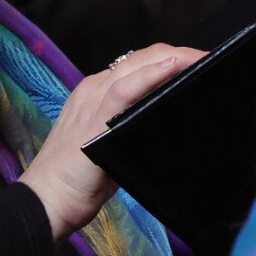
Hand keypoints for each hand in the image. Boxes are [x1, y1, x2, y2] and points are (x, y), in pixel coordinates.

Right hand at [19, 44, 204, 236]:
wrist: (46, 201)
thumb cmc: (77, 183)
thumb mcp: (111, 148)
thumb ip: (133, 131)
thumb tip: (166, 127)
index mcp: (96, 93)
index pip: (138, 66)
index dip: (169, 61)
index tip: (198, 66)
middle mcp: (93, 89)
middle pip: (141, 59)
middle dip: (178, 55)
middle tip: (210, 61)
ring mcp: (92, 100)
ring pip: (135, 65)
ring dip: (172, 59)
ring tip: (201, 60)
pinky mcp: (93, 118)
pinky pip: (124, 88)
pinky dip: (150, 75)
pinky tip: (172, 67)